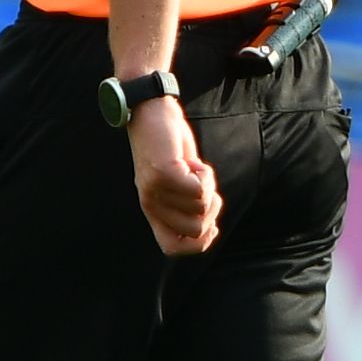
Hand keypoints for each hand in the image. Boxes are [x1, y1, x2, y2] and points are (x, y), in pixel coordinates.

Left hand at [130, 99, 222, 257]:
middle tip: (202, 184)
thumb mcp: (178, 180)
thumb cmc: (169, 146)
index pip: (172, 249)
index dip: (198, 243)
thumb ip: (188, 203)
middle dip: (211, 208)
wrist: (151, 112)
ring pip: (200, 207)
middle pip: (196, 229)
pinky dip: (205, 175)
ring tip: (194, 168)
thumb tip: (207, 228)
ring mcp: (155, 190)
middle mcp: (151, 204)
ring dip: (208, 186)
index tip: (211, 224)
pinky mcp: (164, 173)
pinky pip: (198, 189)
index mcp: (153, 210)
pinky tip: (194, 163)